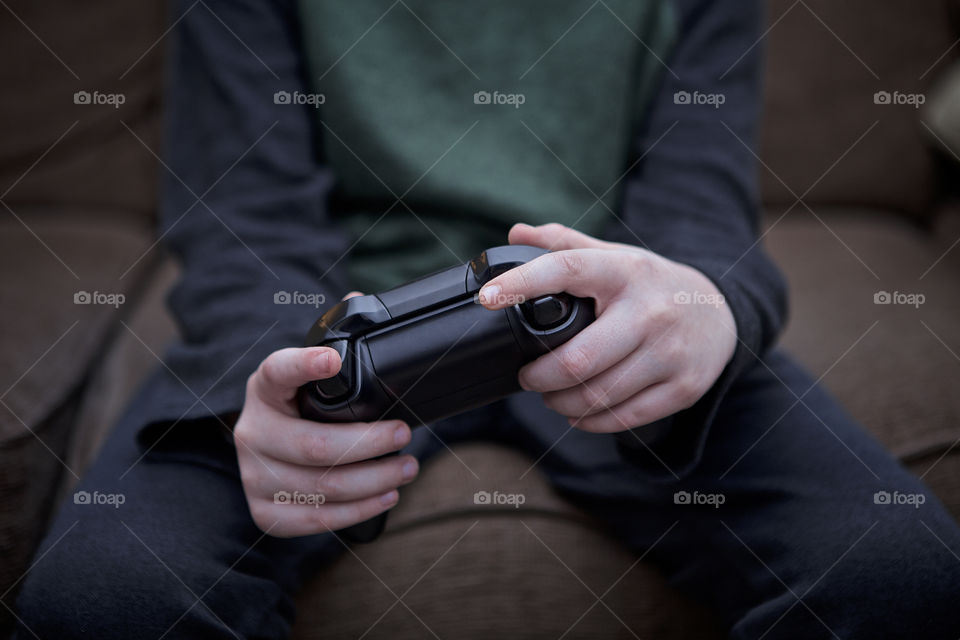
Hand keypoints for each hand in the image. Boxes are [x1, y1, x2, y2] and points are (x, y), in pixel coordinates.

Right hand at [234, 292, 417, 536]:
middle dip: (370, 442)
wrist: (267, 449)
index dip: (304, 365)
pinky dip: (357, 511)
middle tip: (405, 433)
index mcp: (264, 387)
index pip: (278, 371)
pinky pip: (315, 519)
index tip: (333, 359)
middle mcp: (251, 431)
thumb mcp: (309, 370)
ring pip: (322, 486)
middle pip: (315, 445)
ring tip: (407, 467)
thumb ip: (333, 338)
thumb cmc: (301, 404)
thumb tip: (358, 300)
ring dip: (374, 480)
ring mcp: (254, 476)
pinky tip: (385, 495)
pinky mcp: (265, 512)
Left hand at [478, 223, 736, 432]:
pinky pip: (623, 417)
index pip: (565, 270)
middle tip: (526, 376)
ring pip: (597, 395)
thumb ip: (566, 245)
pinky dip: (590, 420)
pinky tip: (577, 412)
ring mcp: (670, 353)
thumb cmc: (651, 286)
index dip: (522, 283)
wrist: (721, 314)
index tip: (487, 298)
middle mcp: (650, 311)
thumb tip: (515, 234)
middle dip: (537, 376)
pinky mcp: (683, 387)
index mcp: (625, 271)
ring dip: (559, 402)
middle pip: (577, 360)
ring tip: (549, 394)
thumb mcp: (615, 257)